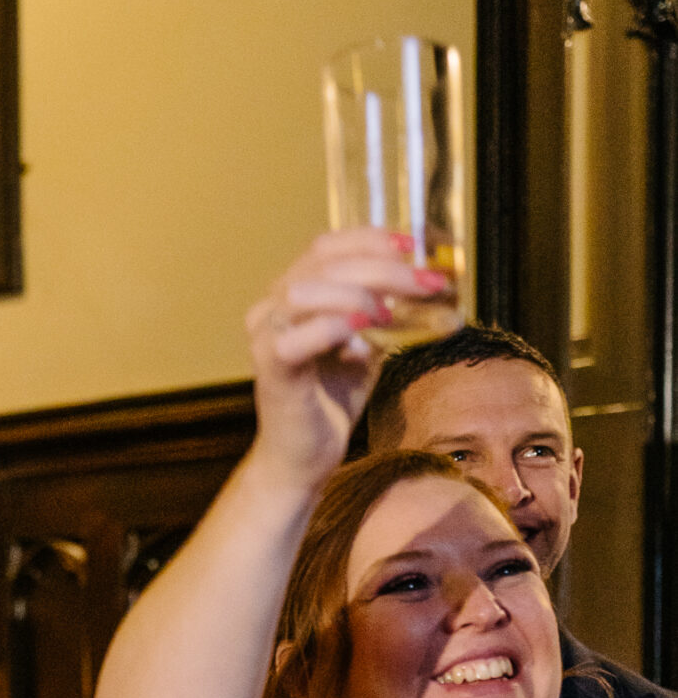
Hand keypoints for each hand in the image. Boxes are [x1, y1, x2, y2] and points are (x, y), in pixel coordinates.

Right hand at [246, 230, 446, 489]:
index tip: (414, 244)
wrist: (303, 458)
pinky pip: (298, 337)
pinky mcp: (268, 368)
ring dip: (359, 296)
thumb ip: (386, 313)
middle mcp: (271, 307)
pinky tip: (364, 343)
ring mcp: (265, 335)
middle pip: (326, 264)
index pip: (327, 247)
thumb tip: (432, 285)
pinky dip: (336, 330)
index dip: (370, 239)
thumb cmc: (332, 400)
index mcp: (292, 294)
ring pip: (308, 292)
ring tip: (392, 315)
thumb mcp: (369, 344)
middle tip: (429, 282)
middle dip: (385, 269)